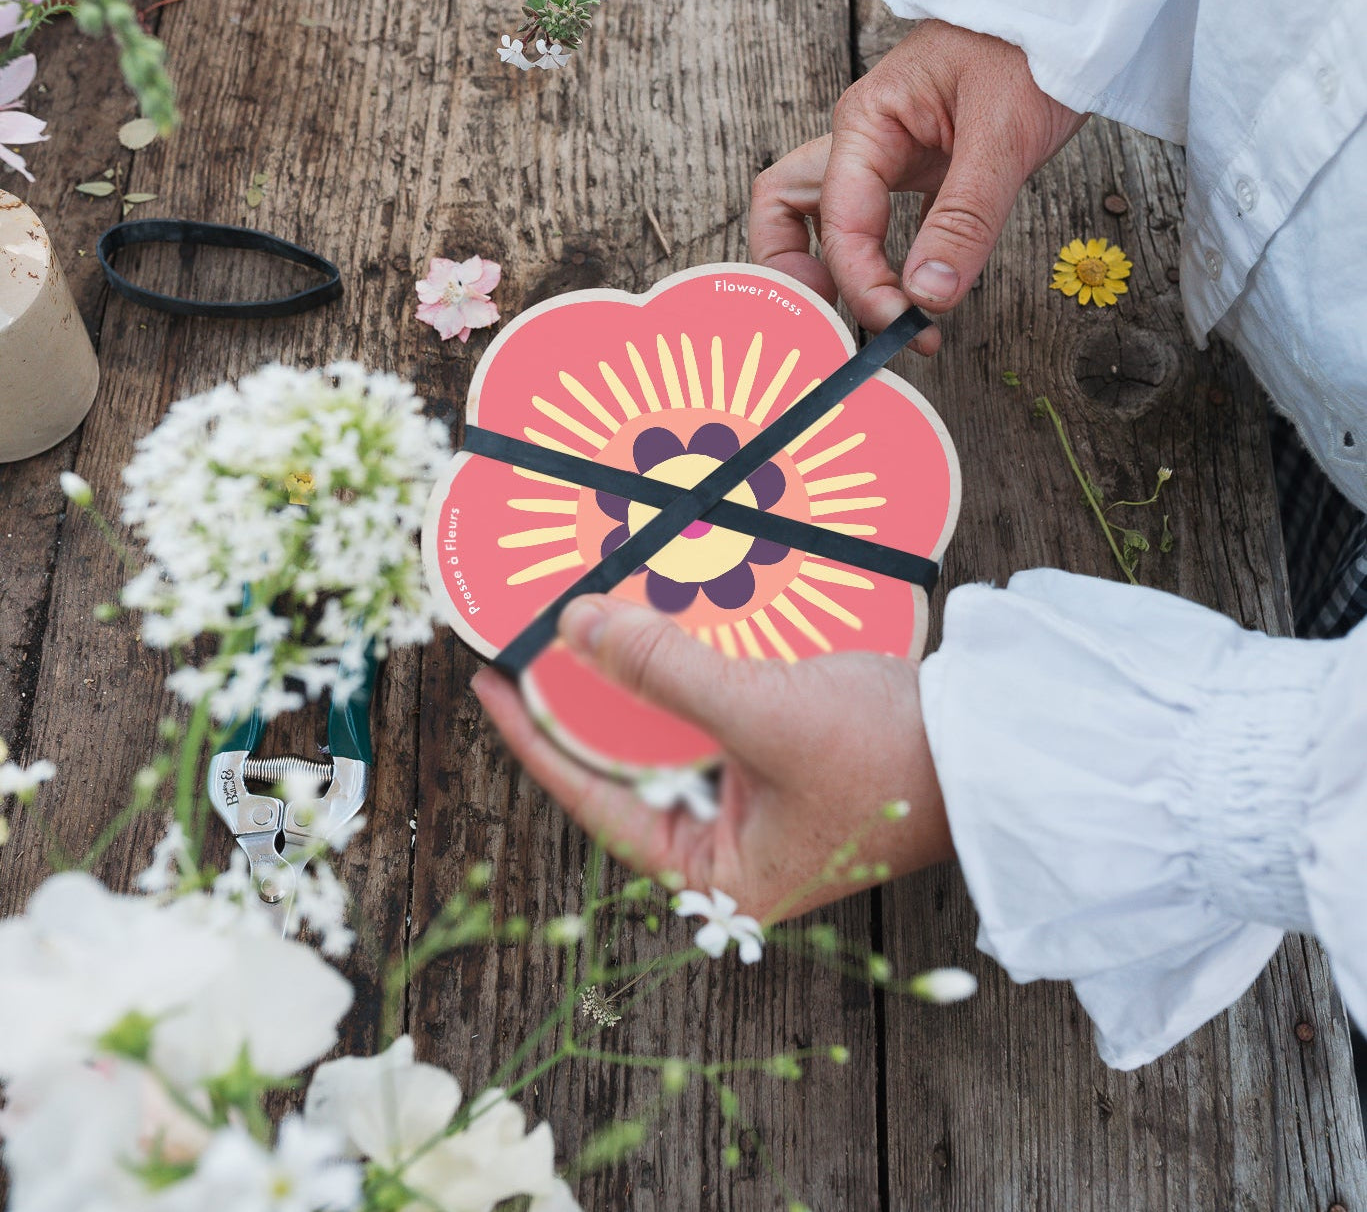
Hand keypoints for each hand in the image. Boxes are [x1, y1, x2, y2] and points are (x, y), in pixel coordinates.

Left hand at [471, 595, 952, 921]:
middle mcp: (727, 847)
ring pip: (666, 737)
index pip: (597, 802)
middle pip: (626, 768)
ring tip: (584, 628)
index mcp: (716, 877)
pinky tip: (657, 631)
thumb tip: (575, 626)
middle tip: (532, 643)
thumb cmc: (891, 756)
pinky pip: (706, 715)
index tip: (492, 683)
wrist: (996, 744)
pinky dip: (680, 675)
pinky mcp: (779, 758)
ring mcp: (754, 803)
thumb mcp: (764, 714)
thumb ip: (666, 673)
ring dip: (632, 683)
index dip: (538, 738)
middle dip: (582, 704)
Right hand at [750, 20, 1086, 336]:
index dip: (863, 282)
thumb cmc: (1034, 42)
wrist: (1070, 1)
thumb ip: (964, 220)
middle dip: (795, 272)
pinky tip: (905, 295)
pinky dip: (873, 264)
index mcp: (867, 121)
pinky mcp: (911, 169)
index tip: (902, 322)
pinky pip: (868, 224)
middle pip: (783, 209)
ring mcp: (881, 155)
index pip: (840, 223)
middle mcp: (860, 140)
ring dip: (826, 270)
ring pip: (815, 218)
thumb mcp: (1004, 134)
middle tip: (832, 322)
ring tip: (866, 319)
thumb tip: (928, 296)